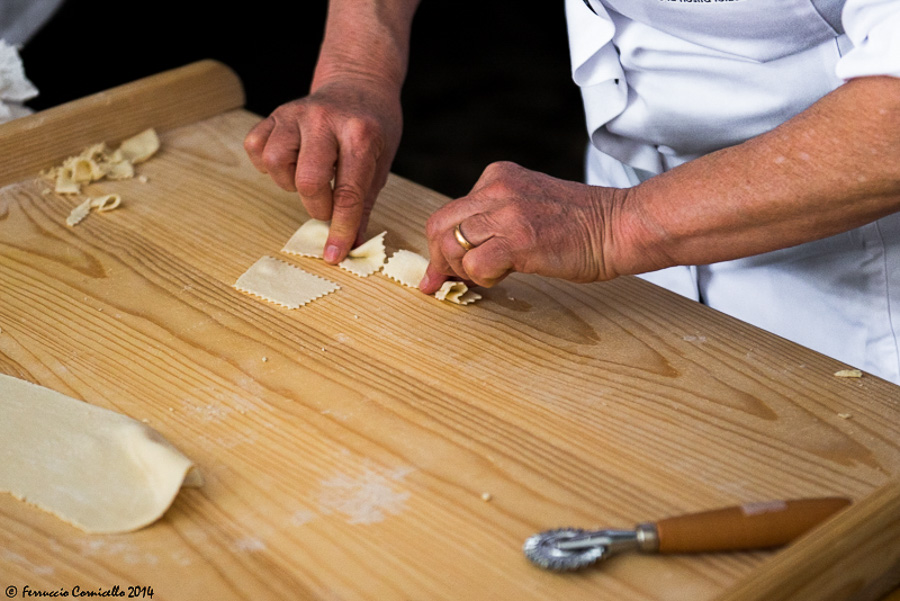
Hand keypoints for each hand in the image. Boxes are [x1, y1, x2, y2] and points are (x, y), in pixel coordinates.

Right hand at [244, 77, 402, 261]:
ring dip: (290, 183)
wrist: (359, 82)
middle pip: (308, 181)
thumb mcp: (381, 163)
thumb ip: (363, 204)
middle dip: (317, 207)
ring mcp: (296, 114)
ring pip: (275, 163)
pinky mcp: (275, 114)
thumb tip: (351, 246)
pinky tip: (289, 163)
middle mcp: (325, 120)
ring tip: (309, 177)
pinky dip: (267, 165)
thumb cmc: (373, 128)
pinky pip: (255, 147)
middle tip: (328, 204)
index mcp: (360, 134)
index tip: (334, 254)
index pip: (348, 192)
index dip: (341, 229)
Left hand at [419, 161, 628, 293]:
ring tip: (492, 275)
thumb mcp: (530, 204)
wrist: (621, 226)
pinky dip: (481, 278)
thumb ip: (496, 218)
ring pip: (453, 246)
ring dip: (464, 270)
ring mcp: (507, 212)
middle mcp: (497, 188)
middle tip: (448, 281)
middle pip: (439, 226)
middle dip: (440, 260)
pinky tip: (505, 276)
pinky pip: (474, 263)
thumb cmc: (582, 225)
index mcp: (498, 176)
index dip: (441, 244)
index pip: (449, 212)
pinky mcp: (518, 239)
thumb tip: (461, 251)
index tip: (441, 269)